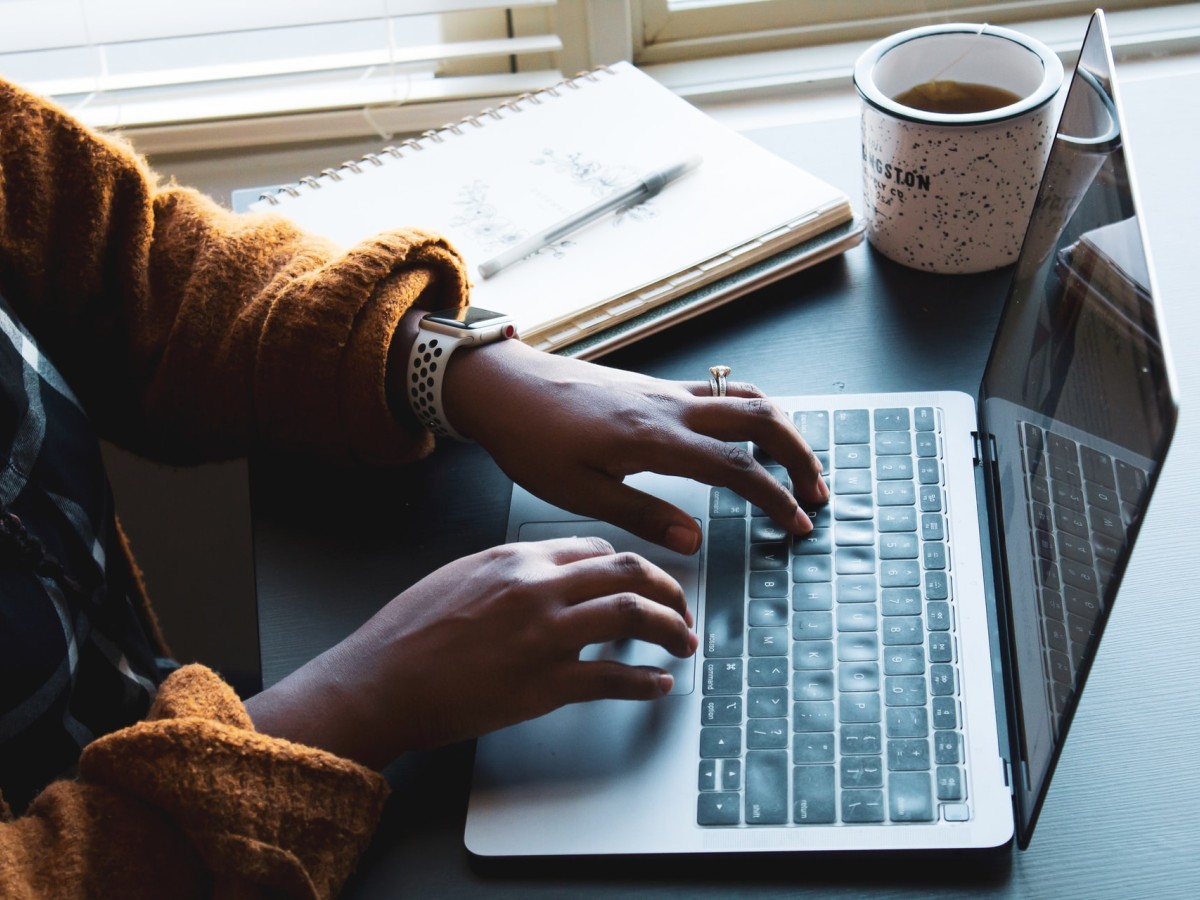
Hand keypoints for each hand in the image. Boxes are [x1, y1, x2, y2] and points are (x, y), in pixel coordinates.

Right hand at [246, 537, 696, 767]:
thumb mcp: (459, 576)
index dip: (630, 566)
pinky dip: (645, 682)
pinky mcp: (545, 684)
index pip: (597, 549)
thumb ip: (510, 571)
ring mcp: (545, 635)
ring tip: (684, 643)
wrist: (379, 682)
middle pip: (629, 572)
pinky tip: (658, 685)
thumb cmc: (408, 633)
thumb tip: (549, 575)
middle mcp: (538, 588)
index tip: (643, 582)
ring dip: (671, 629)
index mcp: (517, 558)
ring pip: (633, 615)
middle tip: (682, 609)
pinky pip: (613, 678)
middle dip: (669, 589)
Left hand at [443, 338, 827, 553]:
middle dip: (799, 455)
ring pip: (745, 397)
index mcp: (654, 438)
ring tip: (795, 464)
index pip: (737, 467)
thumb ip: (642, 516)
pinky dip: (750, 412)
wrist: (503, 386)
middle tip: (816, 492)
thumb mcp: (579, 493)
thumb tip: (695, 541)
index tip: (797, 524)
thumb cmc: (531, 439)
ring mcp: (665, 391)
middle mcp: (670, 407)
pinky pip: (720, 391)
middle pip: (761, 418)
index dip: (775, 497)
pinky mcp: (654, 386)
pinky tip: (748, 435)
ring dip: (781, 429)